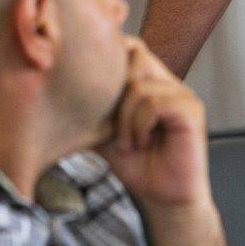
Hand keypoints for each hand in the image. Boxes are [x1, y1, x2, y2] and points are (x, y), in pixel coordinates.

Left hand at [100, 38, 209, 212]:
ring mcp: (182, 94)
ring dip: (124, 119)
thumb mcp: (103, 132)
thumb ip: (89, 109)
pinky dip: (140, 125)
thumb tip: (53, 94)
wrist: (162, 199)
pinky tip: (141, 143)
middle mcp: (168, 81)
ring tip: (127, 143)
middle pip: (135, 55)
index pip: (129, 46)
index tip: (91, 87)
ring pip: (139, 85)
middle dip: (113, 91)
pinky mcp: (191, 110)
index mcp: (149, 81)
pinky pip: (155, 103)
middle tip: (111, 126)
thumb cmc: (137, 166)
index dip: (109, 57)